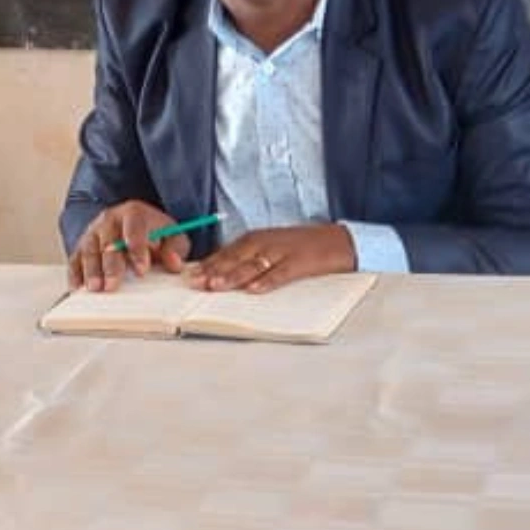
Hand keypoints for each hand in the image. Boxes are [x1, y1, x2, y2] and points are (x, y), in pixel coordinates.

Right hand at [69, 201, 186, 290]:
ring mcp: (94, 232)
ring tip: (95, 288)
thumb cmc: (154, 233)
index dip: (137, 249)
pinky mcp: (83, 245)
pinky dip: (75, 273)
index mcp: (134, 213)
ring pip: (89, 250)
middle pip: (108, 241)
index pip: (134, 228)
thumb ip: (176, 248)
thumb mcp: (173, 236)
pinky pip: (75, 258)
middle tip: (113, 284)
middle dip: (111, 265)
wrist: (135, 225)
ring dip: (91, 270)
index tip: (141, 269)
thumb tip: (173, 262)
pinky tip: (78, 287)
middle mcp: (110, 219)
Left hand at [187, 224, 356, 293]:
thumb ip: (248, 258)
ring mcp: (283, 252)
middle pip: (235, 257)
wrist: (339, 240)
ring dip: (233, 275)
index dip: (208, 264)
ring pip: (253, 265)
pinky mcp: (300, 262)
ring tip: (217, 286)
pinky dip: (267, 281)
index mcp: (256, 239)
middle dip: (214, 270)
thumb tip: (220, 275)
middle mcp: (266, 242)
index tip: (190, 276)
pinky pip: (281, 273)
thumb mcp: (271, 246)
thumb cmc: (301, 246)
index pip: (226, 251)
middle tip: (196, 283)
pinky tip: (255, 290)